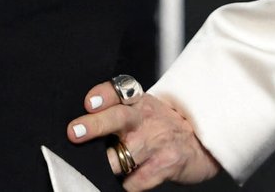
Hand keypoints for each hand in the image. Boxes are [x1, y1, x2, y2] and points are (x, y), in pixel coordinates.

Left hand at [66, 79, 220, 189]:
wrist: (200, 144)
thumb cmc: (162, 126)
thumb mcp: (143, 109)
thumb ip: (115, 111)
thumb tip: (79, 127)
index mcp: (137, 101)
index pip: (117, 91)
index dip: (102, 95)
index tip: (88, 103)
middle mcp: (145, 118)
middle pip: (117, 117)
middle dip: (94, 125)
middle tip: (75, 133)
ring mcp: (156, 141)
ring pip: (122, 155)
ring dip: (106, 164)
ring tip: (93, 169)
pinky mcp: (165, 164)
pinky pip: (135, 181)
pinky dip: (125, 185)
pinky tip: (122, 183)